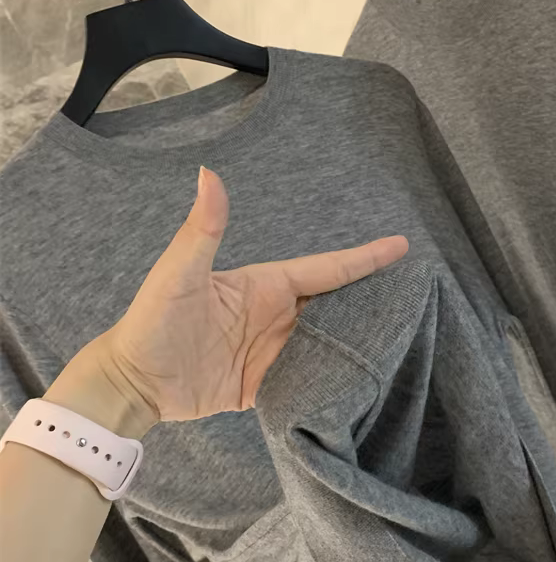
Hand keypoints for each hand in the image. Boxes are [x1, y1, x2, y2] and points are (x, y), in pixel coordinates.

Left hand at [70, 168, 407, 428]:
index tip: (401, 246)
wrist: (133, 382)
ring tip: (403, 343)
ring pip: (327, 346)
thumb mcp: (178, 273)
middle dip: (373, 300)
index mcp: (265, 286)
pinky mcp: (266, 387)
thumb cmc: (152, 321)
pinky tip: (360, 384)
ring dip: (357, 345)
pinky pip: (308, 383)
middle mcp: (276, 316)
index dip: (362, 259)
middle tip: (416, 298)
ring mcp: (273, 352)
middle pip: (335, 307)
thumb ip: (202, 229)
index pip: (324, 269)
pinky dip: (332, 383)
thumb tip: (208, 174)